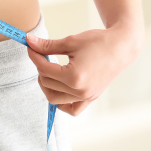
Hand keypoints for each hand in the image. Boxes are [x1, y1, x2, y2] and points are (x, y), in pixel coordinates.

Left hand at [26, 25, 142, 115]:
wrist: (121, 46)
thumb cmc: (98, 42)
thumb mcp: (70, 41)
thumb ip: (47, 45)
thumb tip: (29, 41)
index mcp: (74, 77)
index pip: (44, 70)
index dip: (34, 56)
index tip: (31, 47)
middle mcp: (80, 91)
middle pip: (47, 83)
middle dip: (40, 68)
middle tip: (41, 55)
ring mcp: (86, 97)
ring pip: (54, 99)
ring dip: (47, 85)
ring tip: (49, 71)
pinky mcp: (91, 98)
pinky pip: (71, 109)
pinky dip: (61, 102)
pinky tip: (58, 87)